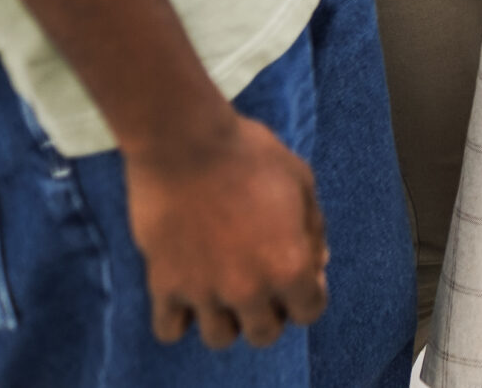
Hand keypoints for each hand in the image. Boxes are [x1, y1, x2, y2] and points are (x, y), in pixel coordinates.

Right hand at [127, 112, 327, 348]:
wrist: (186, 142)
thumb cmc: (250, 154)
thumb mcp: (301, 182)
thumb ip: (313, 229)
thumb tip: (317, 263)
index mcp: (290, 265)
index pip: (309, 311)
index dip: (307, 295)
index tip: (297, 278)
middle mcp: (249, 288)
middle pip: (265, 334)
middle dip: (269, 312)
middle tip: (260, 284)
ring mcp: (204, 291)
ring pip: (220, 337)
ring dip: (226, 318)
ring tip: (223, 290)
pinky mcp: (164, 285)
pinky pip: (170, 329)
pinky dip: (179, 318)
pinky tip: (187, 292)